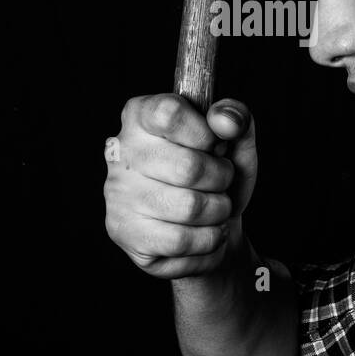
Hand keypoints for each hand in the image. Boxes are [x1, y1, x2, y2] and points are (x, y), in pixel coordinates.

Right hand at [103, 94, 257, 279]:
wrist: (212, 226)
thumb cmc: (218, 175)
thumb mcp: (235, 140)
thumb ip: (236, 118)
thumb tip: (225, 120)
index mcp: (141, 115)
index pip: (169, 114)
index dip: (205, 134)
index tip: (215, 145)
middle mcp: (122, 152)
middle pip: (188, 168)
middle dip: (222, 179)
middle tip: (221, 182)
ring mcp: (118, 194)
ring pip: (189, 208)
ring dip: (218, 212)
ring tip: (215, 208)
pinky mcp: (123, 233)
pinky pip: (181, 242)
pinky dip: (208, 241)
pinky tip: (205, 232)